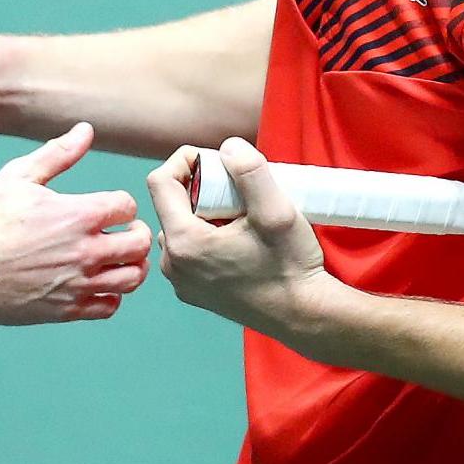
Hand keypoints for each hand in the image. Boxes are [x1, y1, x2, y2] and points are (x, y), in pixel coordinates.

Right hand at [0, 122, 152, 324]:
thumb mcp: (18, 176)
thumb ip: (58, 154)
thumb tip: (86, 130)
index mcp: (78, 214)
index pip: (127, 206)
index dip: (122, 204)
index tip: (109, 208)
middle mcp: (85, 250)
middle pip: (139, 244)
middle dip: (137, 235)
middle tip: (123, 233)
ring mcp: (77, 283)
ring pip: (131, 279)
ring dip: (131, 266)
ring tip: (117, 260)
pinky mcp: (65, 309)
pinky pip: (108, 307)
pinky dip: (111, 296)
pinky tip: (98, 284)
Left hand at [146, 138, 329, 340]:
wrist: (303, 315)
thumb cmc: (290, 265)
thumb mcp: (276, 210)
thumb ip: (250, 172)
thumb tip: (227, 147)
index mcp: (183, 242)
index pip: (160, 182)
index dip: (185, 160)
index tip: (218, 161)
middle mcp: (173, 264)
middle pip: (171, 204)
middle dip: (201, 188)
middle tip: (239, 190)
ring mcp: (181, 282)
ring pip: (181, 227)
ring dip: (205, 212)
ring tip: (243, 216)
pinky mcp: (194, 292)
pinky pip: (189, 250)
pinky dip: (208, 235)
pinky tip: (240, 240)